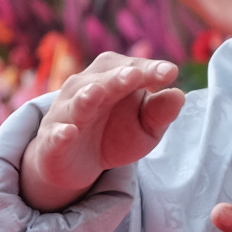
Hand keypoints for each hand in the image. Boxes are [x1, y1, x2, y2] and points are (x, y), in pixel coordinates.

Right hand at [21, 53, 185, 211]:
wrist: (77, 162)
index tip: (170, 73)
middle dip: (118, 77)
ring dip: (87, 97)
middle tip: (135, 75)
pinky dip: (61, 134)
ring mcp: (67, 113)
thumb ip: (161, 113)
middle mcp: (86, 87)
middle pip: (104, 79)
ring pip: (77, 102)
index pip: (133, 68)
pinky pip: (56, 135)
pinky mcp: (53, 140)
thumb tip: (179, 95)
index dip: (150, 70)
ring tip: (98, 92)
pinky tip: (69, 133)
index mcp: (113, 77)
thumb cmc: (115, 134)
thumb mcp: (145, 128)